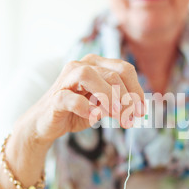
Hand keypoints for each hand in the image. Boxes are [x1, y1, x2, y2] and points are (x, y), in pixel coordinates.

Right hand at [26, 54, 144, 144]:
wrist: (46, 123)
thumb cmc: (77, 111)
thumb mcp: (103, 107)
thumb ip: (119, 103)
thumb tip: (137, 109)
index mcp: (96, 64)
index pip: (124, 69)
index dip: (137, 90)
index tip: (141, 111)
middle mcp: (81, 66)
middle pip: (112, 74)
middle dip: (126, 99)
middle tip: (131, 119)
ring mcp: (66, 79)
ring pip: (89, 76)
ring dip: (108, 97)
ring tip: (116, 115)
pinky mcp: (55, 96)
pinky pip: (71, 98)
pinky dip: (85, 108)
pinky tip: (93, 117)